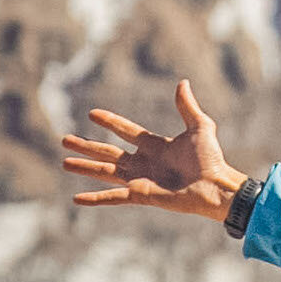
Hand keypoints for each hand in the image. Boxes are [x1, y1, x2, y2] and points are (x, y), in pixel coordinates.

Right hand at [60, 79, 247, 220]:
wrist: (215, 185)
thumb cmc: (210, 159)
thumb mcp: (199, 127)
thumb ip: (187, 106)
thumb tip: (183, 82)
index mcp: (154, 145)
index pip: (125, 131)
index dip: (109, 122)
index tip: (92, 114)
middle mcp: (143, 162)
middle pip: (107, 152)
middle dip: (86, 146)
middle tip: (65, 140)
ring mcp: (140, 179)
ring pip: (105, 171)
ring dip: (84, 167)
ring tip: (64, 162)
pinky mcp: (140, 195)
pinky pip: (113, 196)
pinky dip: (95, 198)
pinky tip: (77, 199)